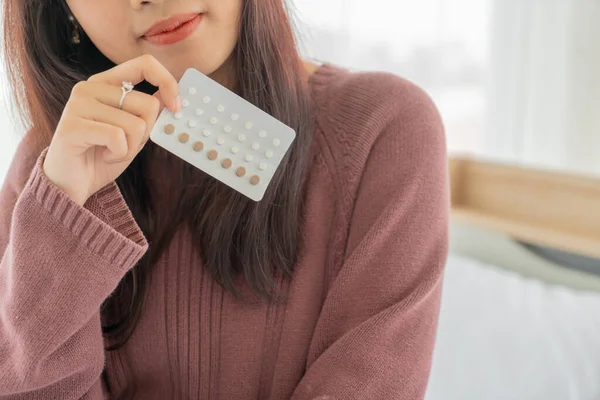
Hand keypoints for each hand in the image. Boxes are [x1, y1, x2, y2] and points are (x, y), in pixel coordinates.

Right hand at [43, 54, 180, 205]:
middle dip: (146, 133)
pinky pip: (118, 137)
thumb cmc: (102, 156)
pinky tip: (103, 155)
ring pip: (136, 124)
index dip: (167, 82)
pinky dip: (119, 154)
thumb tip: (171, 95)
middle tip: (124, 144)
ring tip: (110, 151)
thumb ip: (148, 112)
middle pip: (148, 104)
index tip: (176, 107)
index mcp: (106, 83)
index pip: (144, 64)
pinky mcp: (72, 125)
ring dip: (131, 147)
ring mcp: (78, 104)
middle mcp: (89, 87)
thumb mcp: (134, 132)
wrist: (72, 184)